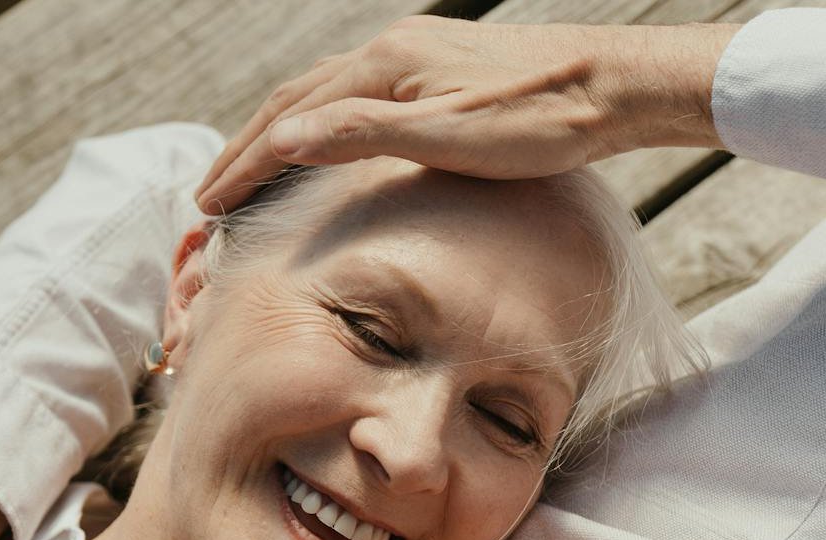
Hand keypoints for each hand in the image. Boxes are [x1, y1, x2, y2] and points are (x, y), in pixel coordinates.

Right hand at [195, 15, 737, 213]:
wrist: (617, 86)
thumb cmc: (544, 121)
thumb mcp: (449, 138)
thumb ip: (364, 133)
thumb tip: (285, 137)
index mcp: (385, 66)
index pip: (289, 120)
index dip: (242, 164)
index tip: (207, 204)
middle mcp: (392, 48)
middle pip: (296, 100)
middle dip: (246, 147)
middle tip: (209, 193)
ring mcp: (417, 52)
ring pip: (324, 92)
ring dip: (279, 130)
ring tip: (250, 167)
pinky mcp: (441, 66)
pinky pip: (357, 92)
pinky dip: (320, 119)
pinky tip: (327, 138)